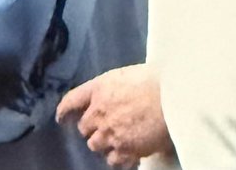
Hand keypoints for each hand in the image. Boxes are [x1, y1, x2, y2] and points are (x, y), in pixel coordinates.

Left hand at [56, 64, 173, 168]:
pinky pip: (114, 160)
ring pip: (96, 146)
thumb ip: (113, 88)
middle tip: (106, 128)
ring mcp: (110, 132)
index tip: (62, 118)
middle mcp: (99, 111)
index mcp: (99, 88)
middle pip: (84, 128)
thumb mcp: (127, 75)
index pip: (71, 101)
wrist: (173, 95)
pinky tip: (130, 154)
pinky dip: (120, 158)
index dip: (64, 111)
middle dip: (92, 129)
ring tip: (118, 141)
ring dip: (104, 144)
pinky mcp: (124, 149)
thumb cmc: (156, 79)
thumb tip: (114, 97)